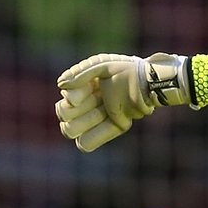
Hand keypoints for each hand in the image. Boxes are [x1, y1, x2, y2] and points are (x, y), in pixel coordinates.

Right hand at [54, 52, 190, 151]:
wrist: (148, 81)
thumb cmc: (123, 69)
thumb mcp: (100, 66)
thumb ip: (79, 74)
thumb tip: (59, 85)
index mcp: (84, 86)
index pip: (67, 99)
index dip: (75, 97)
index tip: (92, 89)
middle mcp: (91, 101)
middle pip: (67, 115)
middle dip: (77, 111)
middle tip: (97, 100)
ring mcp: (103, 114)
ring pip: (76, 128)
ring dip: (84, 123)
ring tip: (101, 112)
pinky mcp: (118, 124)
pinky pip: (94, 138)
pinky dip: (89, 140)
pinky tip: (83, 141)